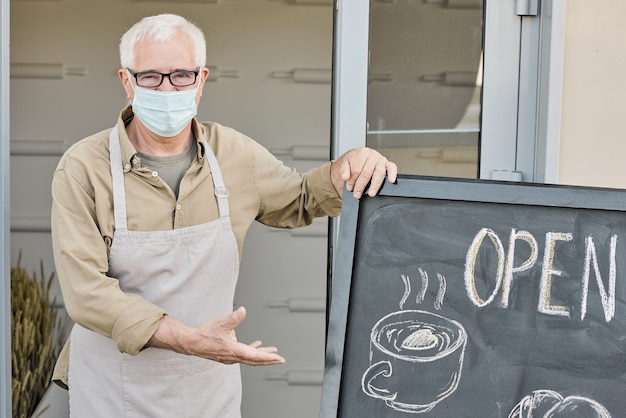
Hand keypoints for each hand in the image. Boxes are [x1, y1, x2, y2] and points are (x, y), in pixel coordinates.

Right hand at [148, 307, 284, 365]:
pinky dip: (252, 350)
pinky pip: (244, 354)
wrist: (192, 342)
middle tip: (280, 359)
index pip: (256, 356)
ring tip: (272, 352)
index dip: (269, 357)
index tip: (279, 358)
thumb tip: (243, 310)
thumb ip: (234, 317)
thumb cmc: (206, 334)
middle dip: (269, 359)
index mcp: (235, 351)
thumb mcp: (222, 323)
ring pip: (250, 358)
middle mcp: (234, 356)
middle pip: (255, 360)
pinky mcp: (228, 354)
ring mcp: (231, 357)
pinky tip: (256, 344)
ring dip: (261, 355)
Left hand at [331, 147, 397, 198]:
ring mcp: (381, 159)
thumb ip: (343, 170)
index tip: (350, 188)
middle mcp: (372, 155)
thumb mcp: (345, 164)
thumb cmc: (353, 162)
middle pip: (367, 172)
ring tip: (371, 193)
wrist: (358, 158)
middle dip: (361, 185)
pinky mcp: (388, 164)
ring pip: (379, 173)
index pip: (357, 169)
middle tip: (357, 194)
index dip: (352, 181)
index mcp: (361, 153)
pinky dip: (392, 174)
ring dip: (375, 185)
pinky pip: (392, 168)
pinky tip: (391, 181)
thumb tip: (345, 177)